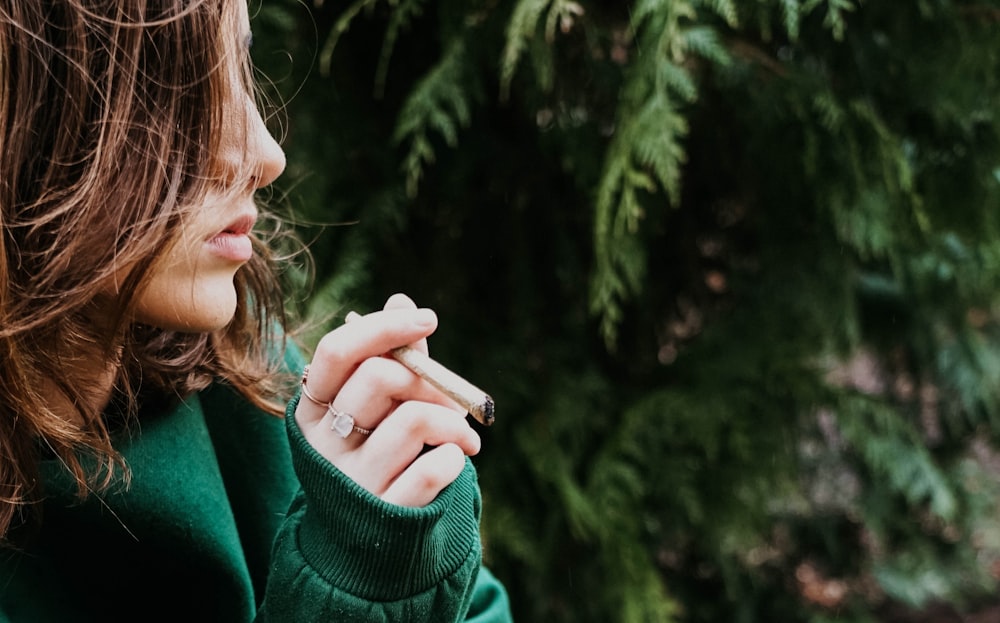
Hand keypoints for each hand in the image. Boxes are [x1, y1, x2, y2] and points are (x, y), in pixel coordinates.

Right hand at [295, 293, 480, 506]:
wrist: (372, 549)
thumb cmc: (380, 459)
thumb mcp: (378, 411)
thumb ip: (392, 359)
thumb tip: (401, 299)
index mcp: (313, 411)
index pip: (338, 351)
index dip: (386, 327)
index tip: (429, 318)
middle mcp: (323, 445)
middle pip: (380, 378)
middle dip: (431, 380)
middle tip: (455, 401)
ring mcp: (352, 483)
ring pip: (414, 420)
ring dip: (454, 423)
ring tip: (465, 438)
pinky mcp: (385, 517)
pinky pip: (432, 468)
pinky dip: (455, 459)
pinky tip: (455, 463)